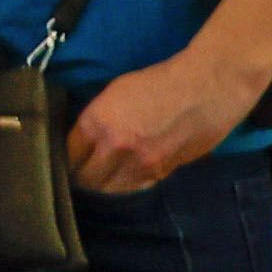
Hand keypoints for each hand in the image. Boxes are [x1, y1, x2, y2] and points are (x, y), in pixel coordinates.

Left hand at [65, 43, 261, 195]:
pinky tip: (124, 177)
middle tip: (79, 172)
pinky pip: (136, 187)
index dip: (64, 159)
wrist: (208, 86)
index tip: (64, 160)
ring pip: (110, 190)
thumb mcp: (114, 93)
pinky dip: (127, 185)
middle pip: (86, 179)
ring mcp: (142, 164)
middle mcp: (116, 148)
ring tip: (100, 178)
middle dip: (80, 177)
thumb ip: (95, 121)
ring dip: (102, 185)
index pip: (68, 155)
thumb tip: (82, 141)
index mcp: (97, 123)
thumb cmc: (159, 81)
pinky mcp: (164, 172)